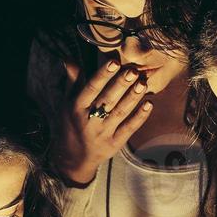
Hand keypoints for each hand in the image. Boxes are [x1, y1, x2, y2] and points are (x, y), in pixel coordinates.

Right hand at [50, 59, 155, 184]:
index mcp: (76, 108)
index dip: (102, 75)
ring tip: (143, 83)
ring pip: (120, 113)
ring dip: (133, 98)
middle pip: (107, 100)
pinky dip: (140, 117)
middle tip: (133, 70)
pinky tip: (149, 104)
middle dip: (120, 85)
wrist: (73, 157)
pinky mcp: (114, 144)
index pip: (91, 89)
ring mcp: (103, 134)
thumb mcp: (67, 103)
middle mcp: (89, 121)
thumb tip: (69, 59)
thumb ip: (73, 81)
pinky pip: (129, 129)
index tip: (114, 62)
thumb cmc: (71, 123)